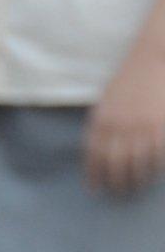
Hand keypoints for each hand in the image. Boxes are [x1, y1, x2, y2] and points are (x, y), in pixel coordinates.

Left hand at [90, 52, 164, 196]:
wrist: (152, 57)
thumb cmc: (130, 79)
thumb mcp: (107, 101)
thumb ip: (103, 125)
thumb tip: (98, 152)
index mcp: (101, 120)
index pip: (93, 156)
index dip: (94, 175)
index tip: (95, 189)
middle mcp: (119, 126)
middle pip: (114, 164)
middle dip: (116, 182)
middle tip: (119, 193)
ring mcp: (142, 127)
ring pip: (137, 164)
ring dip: (137, 179)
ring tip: (137, 187)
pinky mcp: (161, 126)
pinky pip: (158, 155)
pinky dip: (156, 167)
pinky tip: (155, 173)